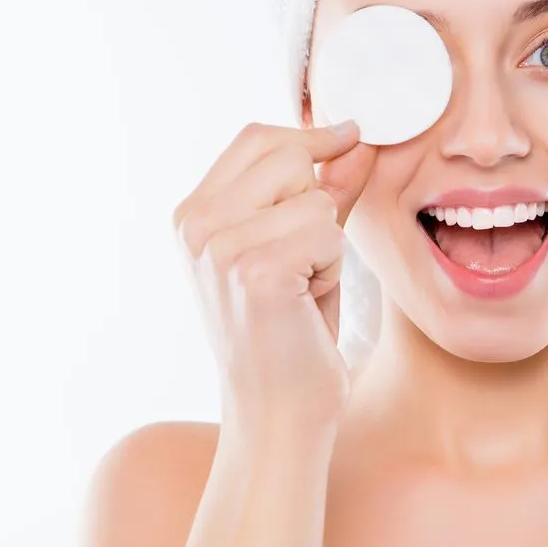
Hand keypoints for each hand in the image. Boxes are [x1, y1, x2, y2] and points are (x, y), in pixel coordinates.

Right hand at [172, 119, 376, 434]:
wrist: (278, 411)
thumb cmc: (293, 331)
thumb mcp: (304, 246)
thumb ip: (325, 189)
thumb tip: (354, 137)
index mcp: (192, 215)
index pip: (257, 139)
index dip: (309, 135)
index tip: (349, 135)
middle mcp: (195, 225)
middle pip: (287, 154)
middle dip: (318, 200)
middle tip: (305, 260)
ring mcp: (219, 247)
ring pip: (314, 197)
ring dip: (328, 243)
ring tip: (303, 288)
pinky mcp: (255, 271)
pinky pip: (327, 232)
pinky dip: (333, 267)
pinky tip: (307, 303)